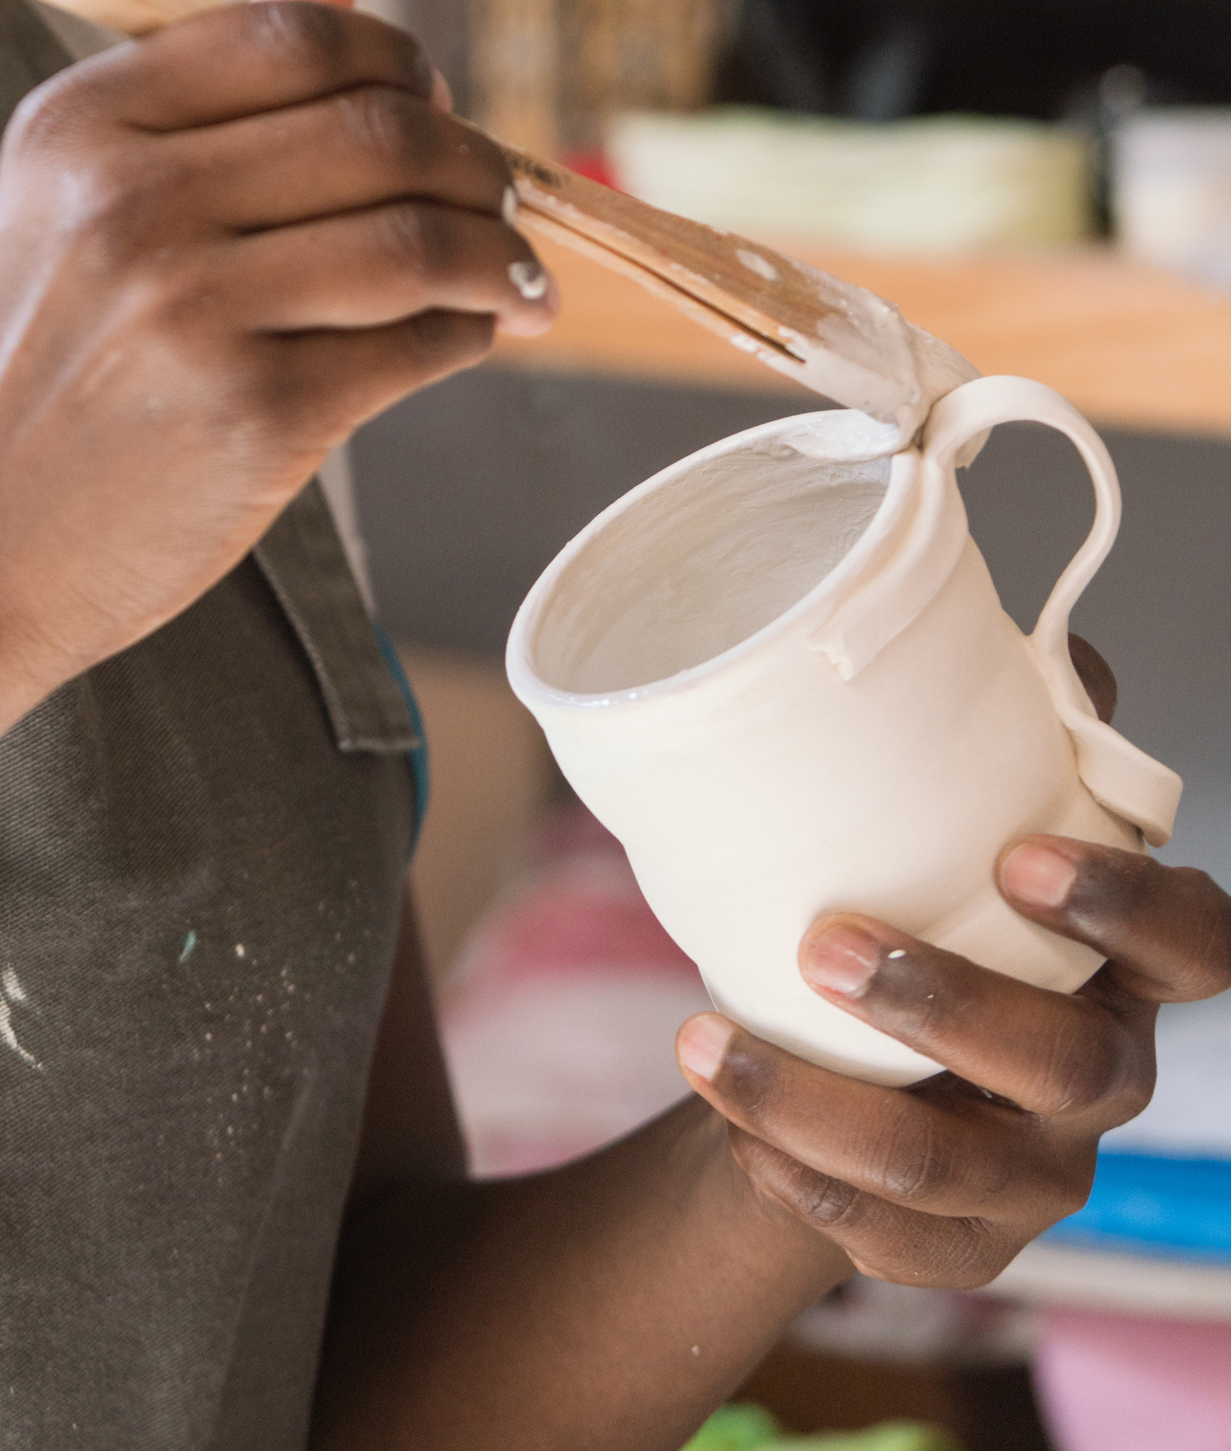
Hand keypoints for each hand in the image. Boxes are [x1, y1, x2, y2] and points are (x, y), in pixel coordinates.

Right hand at [0, 0, 554, 700]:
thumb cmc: (30, 373)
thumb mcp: (69, 200)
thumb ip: (204, 85)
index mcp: (80, 122)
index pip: (294, 35)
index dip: (394, 58)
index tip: (432, 98)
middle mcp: (131, 198)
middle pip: (379, 126)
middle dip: (471, 158)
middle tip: (496, 195)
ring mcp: (193, 308)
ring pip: (422, 235)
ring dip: (500, 250)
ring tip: (514, 273)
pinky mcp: (255, 413)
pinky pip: (420, 342)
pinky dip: (474, 330)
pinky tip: (473, 333)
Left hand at [673, 739, 1230, 1288]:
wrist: (845, 1051)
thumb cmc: (919, 896)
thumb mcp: (961, 811)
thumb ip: (1000, 730)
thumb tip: (997, 632)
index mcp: (1125, 963)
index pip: (1194, 945)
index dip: (1126, 909)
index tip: (1017, 857)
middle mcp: (1102, 1074)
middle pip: (1068, 1064)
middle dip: (945, 1005)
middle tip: (825, 943)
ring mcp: (1037, 1173)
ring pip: (945, 1167)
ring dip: (813, 1103)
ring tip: (698, 1038)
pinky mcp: (964, 1247)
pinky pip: (885, 1239)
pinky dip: (793, 1177)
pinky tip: (731, 1121)